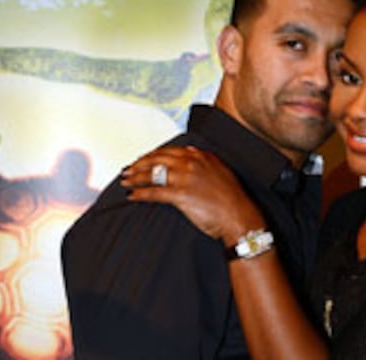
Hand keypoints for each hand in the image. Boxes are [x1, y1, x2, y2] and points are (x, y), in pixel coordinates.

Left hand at [120, 145, 265, 244]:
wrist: (239, 215)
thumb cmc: (232, 198)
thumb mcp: (220, 170)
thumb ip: (204, 159)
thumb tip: (190, 151)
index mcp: (201, 156)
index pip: (169, 151)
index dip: (153, 155)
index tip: (144, 159)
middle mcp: (191, 163)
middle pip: (157, 159)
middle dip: (139, 164)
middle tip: (128, 169)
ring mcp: (185, 178)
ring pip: (152, 174)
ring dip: (135, 177)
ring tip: (126, 181)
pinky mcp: (180, 195)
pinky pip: (154, 192)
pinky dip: (140, 193)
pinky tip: (132, 195)